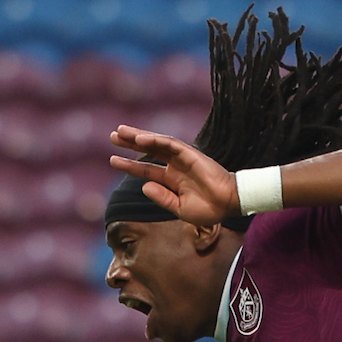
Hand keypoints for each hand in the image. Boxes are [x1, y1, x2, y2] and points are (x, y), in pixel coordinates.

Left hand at [109, 127, 240, 227]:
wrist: (229, 204)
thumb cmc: (209, 209)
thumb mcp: (180, 208)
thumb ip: (162, 197)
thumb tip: (143, 186)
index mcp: (172, 180)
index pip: (147, 170)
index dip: (130, 165)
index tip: (112, 159)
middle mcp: (175, 167)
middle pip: (148, 151)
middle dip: (130, 144)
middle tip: (113, 136)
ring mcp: (182, 159)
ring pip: (156, 143)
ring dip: (138, 136)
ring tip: (120, 132)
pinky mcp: (190, 154)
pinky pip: (170, 144)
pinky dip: (155, 140)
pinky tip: (140, 138)